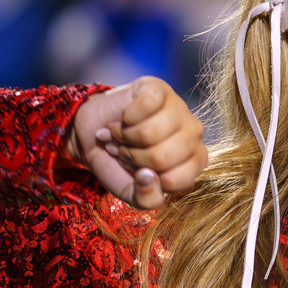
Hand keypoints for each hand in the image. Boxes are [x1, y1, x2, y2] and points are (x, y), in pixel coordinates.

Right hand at [63, 76, 206, 209]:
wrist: (92, 133)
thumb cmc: (118, 162)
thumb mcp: (131, 191)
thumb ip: (145, 199)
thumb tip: (149, 177)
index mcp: (194, 162)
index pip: (175, 180)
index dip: (146, 179)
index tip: (136, 170)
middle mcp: (194, 134)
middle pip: (162, 157)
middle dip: (133, 158)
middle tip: (125, 151)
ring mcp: (180, 108)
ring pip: (151, 132)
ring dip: (125, 138)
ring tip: (122, 136)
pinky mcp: (160, 88)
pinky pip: (145, 106)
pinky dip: (126, 117)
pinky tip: (125, 118)